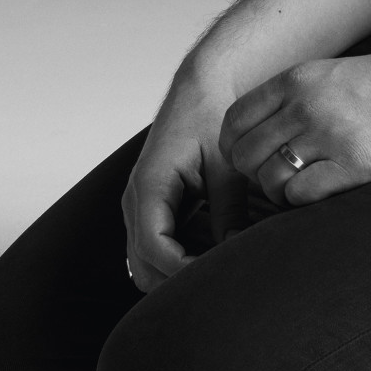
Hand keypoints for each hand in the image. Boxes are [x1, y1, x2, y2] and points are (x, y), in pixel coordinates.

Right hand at [122, 74, 246, 292]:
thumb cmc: (208, 118)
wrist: (197, 90)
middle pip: (144, 267)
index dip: (184, 270)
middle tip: (221, 278)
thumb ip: (229, 209)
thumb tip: (235, 251)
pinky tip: (207, 257)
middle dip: (179, 281)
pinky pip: (152, 250)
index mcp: (150, 186)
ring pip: (145, 265)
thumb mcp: (225, 163)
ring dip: (175, 275)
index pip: (155, 247)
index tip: (217, 274)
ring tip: (216, 270)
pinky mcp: (148, 208)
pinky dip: (174, 262)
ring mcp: (137, 206)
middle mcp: (135, 200)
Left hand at [220, 41, 370, 205]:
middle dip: (253, 173)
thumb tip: (262, 137)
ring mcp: (329, 135)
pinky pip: (300, 195)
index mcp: (298, 79)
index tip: (248, 158)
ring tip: (300, 187)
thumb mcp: (333, 74)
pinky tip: (322, 192)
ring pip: (268, 178)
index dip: (234, 145)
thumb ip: (294, 98)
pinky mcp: (354, 164)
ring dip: (277, 191)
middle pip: (245, 153)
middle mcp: (306, 105)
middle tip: (275, 177)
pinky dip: (302, 201)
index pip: (235, 119)